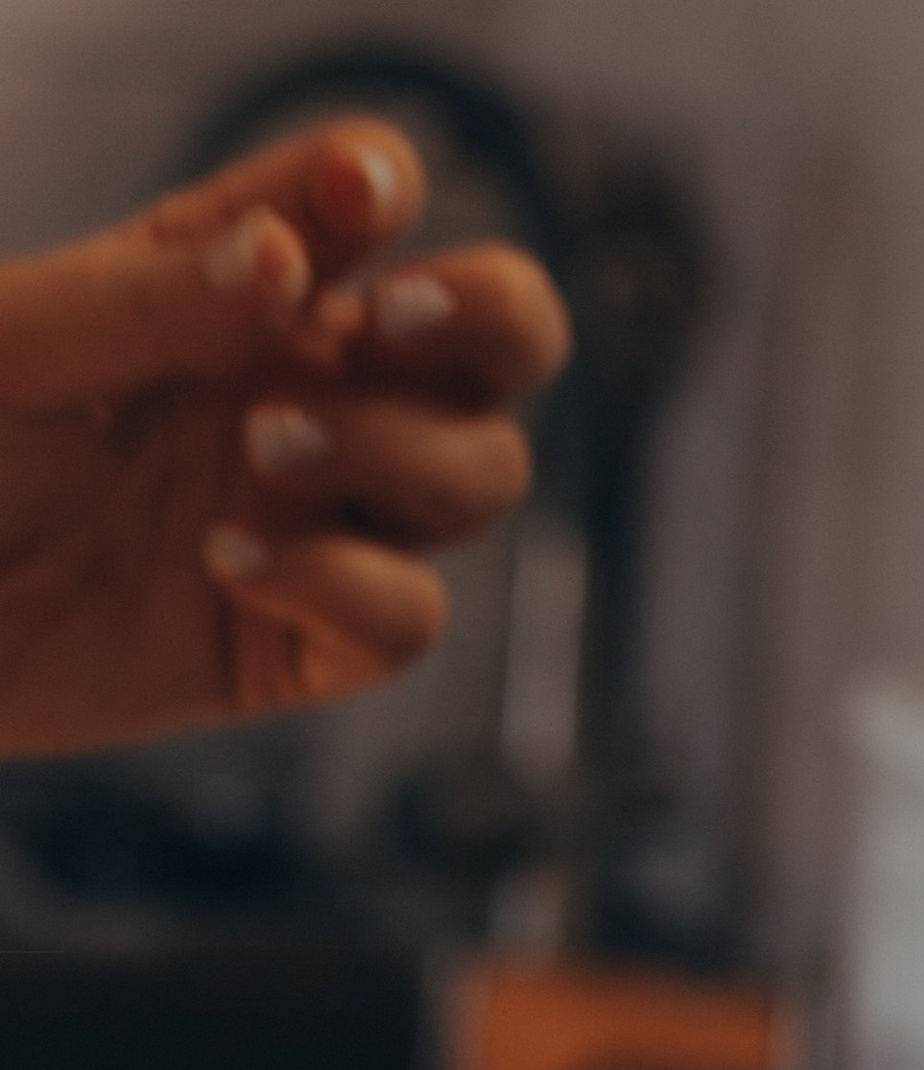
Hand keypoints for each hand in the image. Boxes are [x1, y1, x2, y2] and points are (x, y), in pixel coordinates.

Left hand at [0, 118, 567, 751]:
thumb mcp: (15, 344)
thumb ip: (159, 299)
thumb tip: (293, 261)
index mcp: (234, 289)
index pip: (367, 207)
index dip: (387, 189)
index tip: (358, 198)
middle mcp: (302, 394)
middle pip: (498, 347)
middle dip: (489, 319)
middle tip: (384, 324)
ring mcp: (315, 522)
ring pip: (477, 478)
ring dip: (400, 454)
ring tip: (260, 453)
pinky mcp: (299, 648)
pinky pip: (406, 620)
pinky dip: (345, 586)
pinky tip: (230, 560)